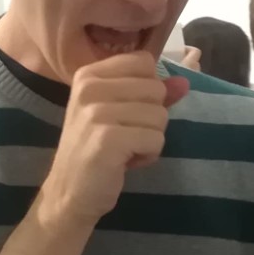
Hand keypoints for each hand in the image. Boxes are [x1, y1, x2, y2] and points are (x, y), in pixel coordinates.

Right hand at [36, 52, 189, 229]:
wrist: (69, 193)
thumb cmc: (96, 150)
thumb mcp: (121, 115)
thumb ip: (152, 95)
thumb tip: (184, 82)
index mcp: (89, 75)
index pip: (144, 62)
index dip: (149, 90)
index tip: (127, 112)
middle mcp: (89, 88)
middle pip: (156, 89)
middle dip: (152, 118)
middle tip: (125, 136)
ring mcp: (96, 112)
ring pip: (160, 115)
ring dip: (150, 139)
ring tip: (125, 149)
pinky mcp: (108, 139)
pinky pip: (156, 139)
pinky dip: (148, 155)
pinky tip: (125, 162)